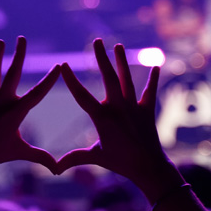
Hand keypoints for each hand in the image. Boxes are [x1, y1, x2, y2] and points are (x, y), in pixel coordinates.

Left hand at [0, 37, 60, 179]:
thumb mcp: (20, 153)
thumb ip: (40, 158)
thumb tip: (59, 170)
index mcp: (15, 112)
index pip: (37, 93)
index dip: (49, 79)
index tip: (58, 66)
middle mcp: (1, 102)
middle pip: (12, 74)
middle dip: (19, 55)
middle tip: (22, 39)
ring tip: (0, 41)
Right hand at [56, 40, 171, 192]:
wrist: (148, 167)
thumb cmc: (119, 163)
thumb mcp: (95, 157)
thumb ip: (74, 159)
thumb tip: (53, 169)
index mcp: (102, 118)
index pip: (82, 95)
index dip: (71, 80)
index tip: (63, 64)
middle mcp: (118, 108)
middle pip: (108, 78)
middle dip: (101, 58)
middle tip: (96, 41)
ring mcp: (134, 107)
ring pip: (127, 79)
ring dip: (122, 61)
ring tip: (118, 45)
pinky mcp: (147, 110)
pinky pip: (150, 91)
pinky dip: (153, 78)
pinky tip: (156, 65)